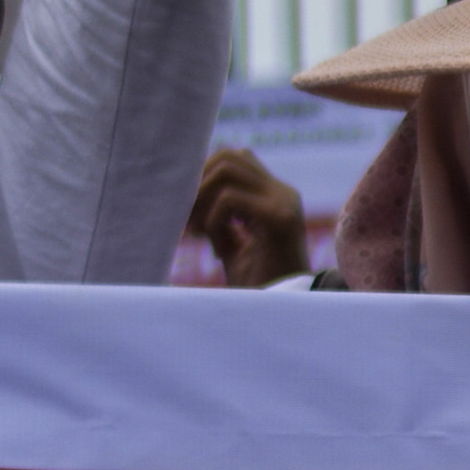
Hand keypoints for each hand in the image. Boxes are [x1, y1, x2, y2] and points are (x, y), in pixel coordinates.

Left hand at [189, 148, 309, 288]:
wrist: (281, 313)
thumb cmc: (256, 284)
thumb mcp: (231, 241)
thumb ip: (219, 214)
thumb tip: (188, 189)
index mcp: (275, 196)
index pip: (235, 159)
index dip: (203, 176)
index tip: (188, 212)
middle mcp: (282, 193)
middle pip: (229, 156)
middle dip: (198, 182)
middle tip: (186, 219)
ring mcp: (283, 203)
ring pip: (227, 170)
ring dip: (201, 198)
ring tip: (195, 231)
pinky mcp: (278, 219)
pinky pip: (229, 200)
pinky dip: (211, 220)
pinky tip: (215, 246)